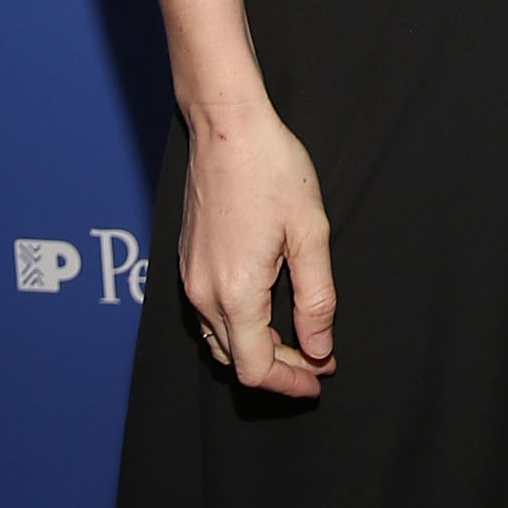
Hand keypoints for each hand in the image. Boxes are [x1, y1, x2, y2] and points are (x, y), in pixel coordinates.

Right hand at [177, 98, 336, 396]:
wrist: (226, 126)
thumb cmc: (272, 169)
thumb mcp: (310, 232)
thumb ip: (316, 298)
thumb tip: (319, 348)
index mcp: (235, 292)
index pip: (255, 368)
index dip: (290, 382)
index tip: (321, 376)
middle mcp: (203, 293)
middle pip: (235, 360)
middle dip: (278, 368)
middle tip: (318, 358)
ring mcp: (189, 277)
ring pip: (218, 340)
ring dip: (255, 348)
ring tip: (296, 338)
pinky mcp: (186, 261)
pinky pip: (208, 314)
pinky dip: (237, 325)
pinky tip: (266, 308)